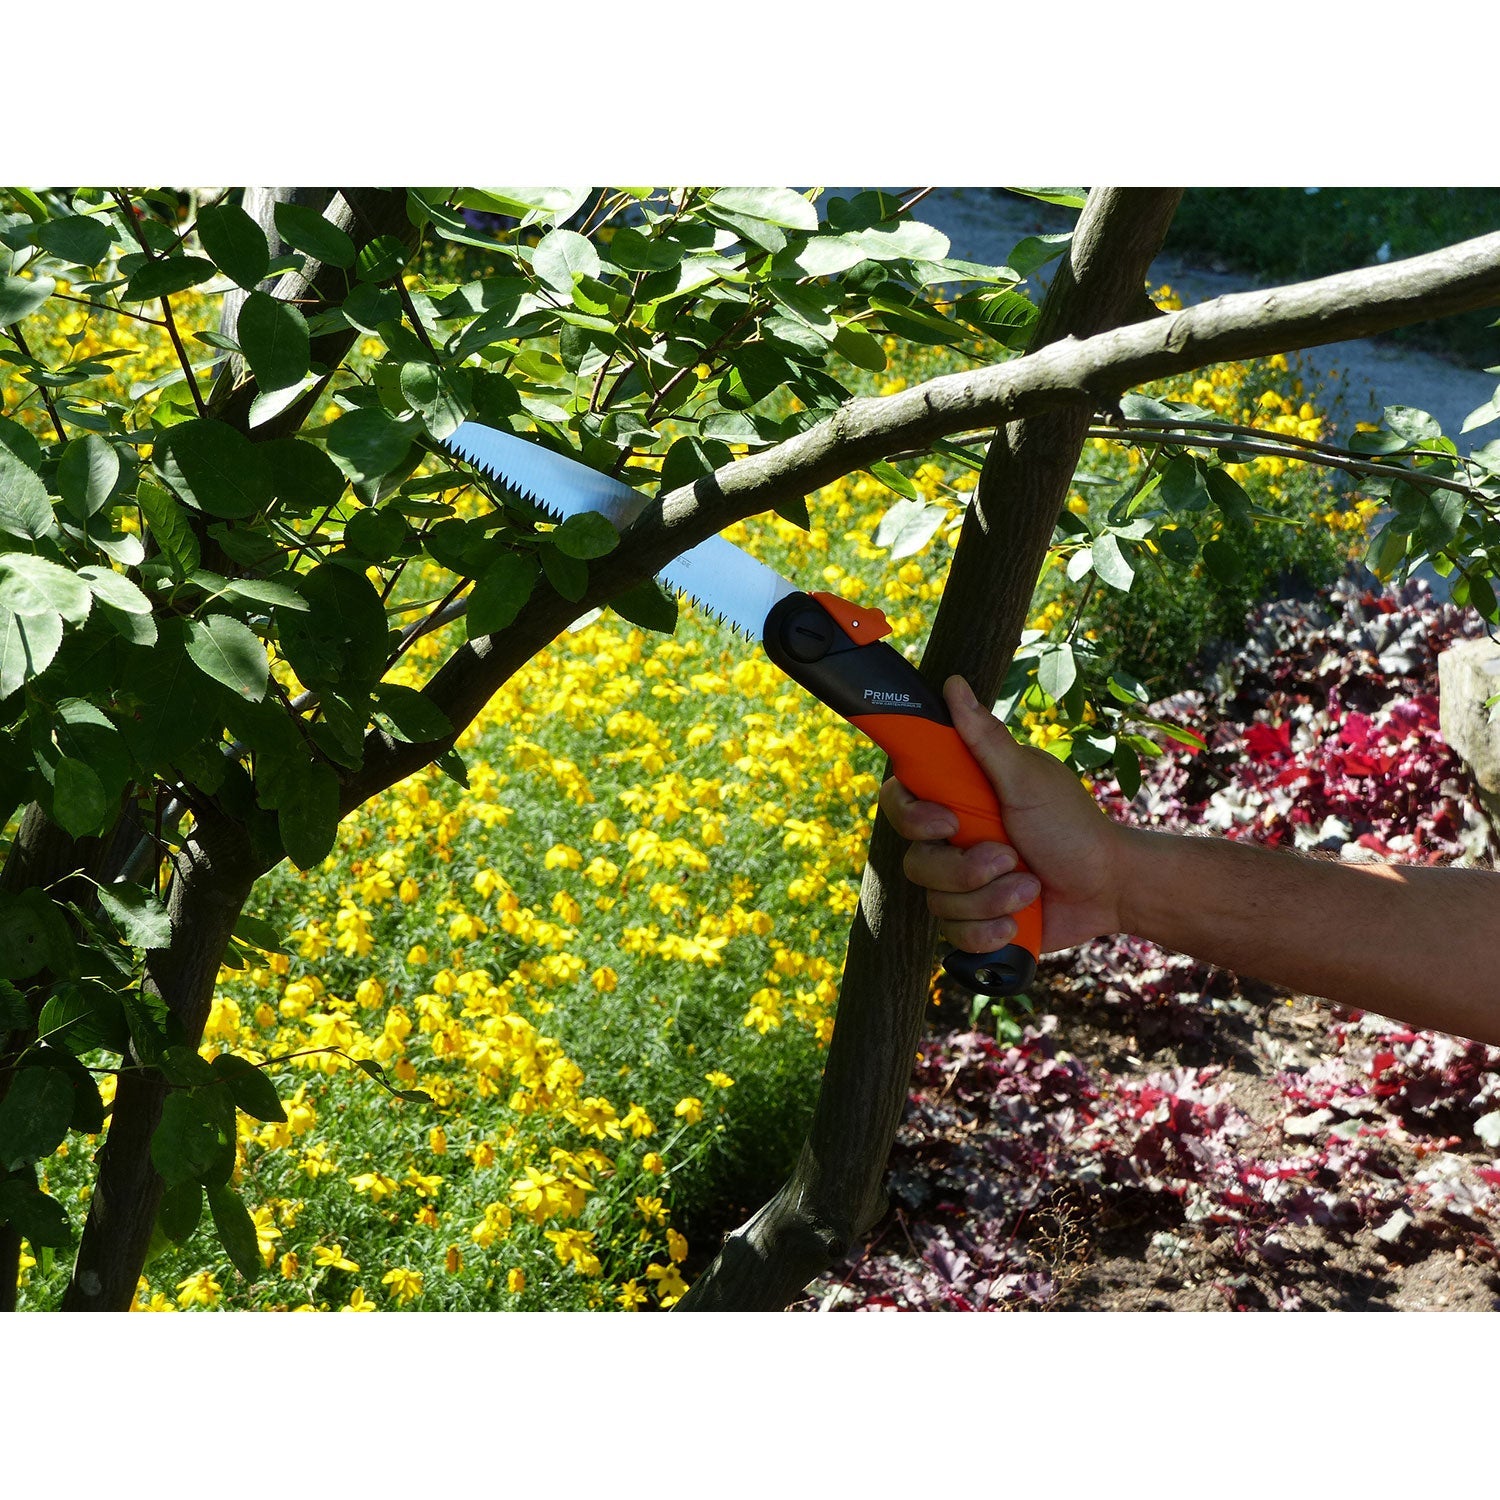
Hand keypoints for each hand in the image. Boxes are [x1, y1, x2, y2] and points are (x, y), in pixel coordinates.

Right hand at [879, 675, 1127, 953]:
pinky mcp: (974, 922)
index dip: (914, 817)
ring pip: (937, 903)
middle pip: (916, 861)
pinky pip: (955, 936)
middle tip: (1010, 859)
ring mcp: (961, 885)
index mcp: (958, 800)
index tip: (950, 824)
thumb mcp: (1027, 779)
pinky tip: (1018, 921)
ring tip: (1029, 891)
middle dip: (965, 870)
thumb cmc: (1071, 825)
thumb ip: (985, 739)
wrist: (1108, 887)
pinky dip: (989, 931)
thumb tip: (953, 684)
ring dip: (988, 899)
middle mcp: (952, 842)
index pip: (900, 801)